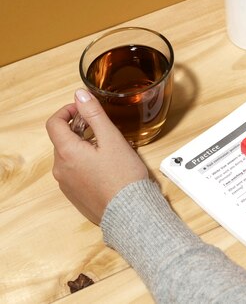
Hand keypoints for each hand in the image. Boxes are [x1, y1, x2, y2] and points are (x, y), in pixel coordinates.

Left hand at [46, 88, 148, 223]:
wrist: (129, 213)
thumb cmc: (123, 176)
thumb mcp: (112, 139)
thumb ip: (94, 114)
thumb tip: (79, 94)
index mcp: (67, 152)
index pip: (54, 123)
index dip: (67, 111)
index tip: (84, 110)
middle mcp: (60, 168)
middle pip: (62, 140)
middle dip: (79, 130)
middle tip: (103, 130)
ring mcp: (66, 184)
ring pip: (69, 157)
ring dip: (83, 148)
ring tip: (108, 150)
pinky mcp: (74, 195)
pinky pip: (74, 173)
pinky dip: (85, 164)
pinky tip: (106, 168)